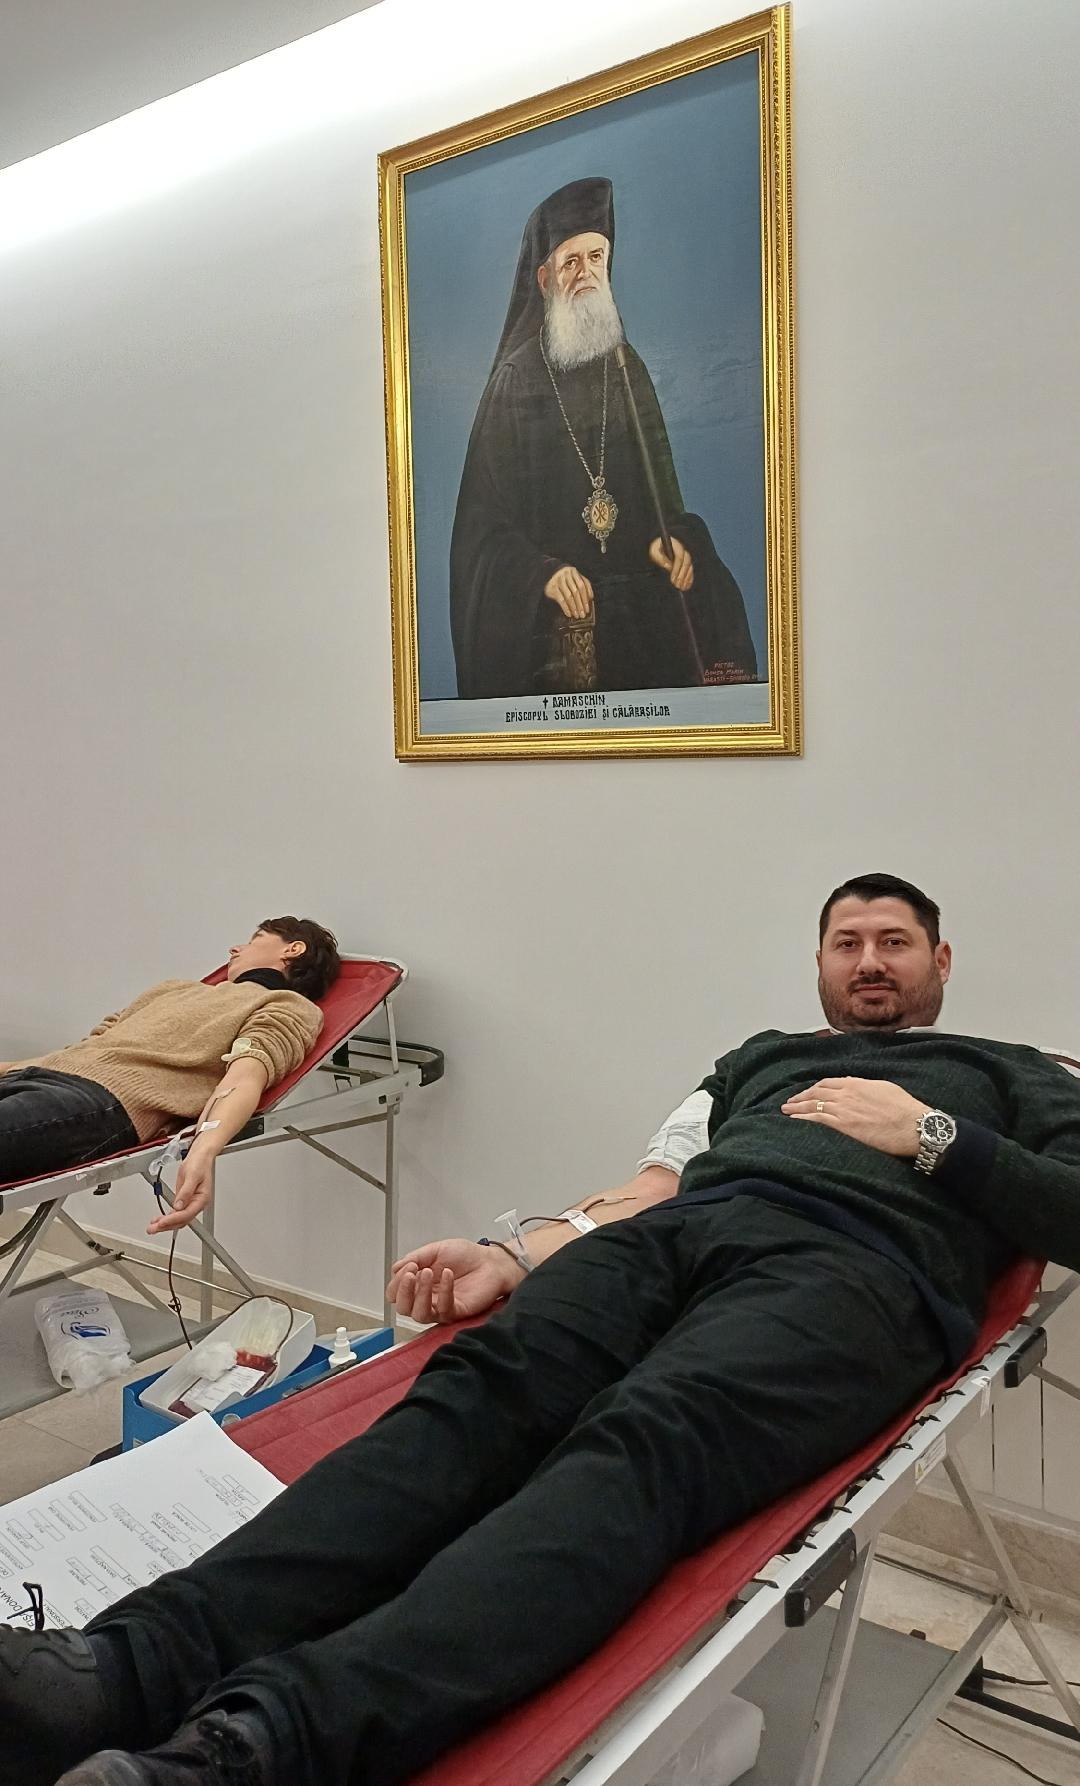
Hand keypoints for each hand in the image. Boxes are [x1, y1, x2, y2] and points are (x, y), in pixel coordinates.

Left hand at [147, 1148, 214, 1234]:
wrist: (199, 1157)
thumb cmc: (199, 1164)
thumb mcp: (192, 1176)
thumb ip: (186, 1192)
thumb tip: (178, 1206)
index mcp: (202, 1199)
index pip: (187, 1214)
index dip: (173, 1219)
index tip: (162, 1222)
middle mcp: (196, 1203)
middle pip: (181, 1220)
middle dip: (166, 1226)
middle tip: (153, 1229)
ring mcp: (189, 1203)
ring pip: (177, 1219)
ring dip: (164, 1224)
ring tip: (152, 1227)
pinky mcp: (183, 1200)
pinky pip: (175, 1213)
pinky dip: (166, 1217)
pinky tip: (158, 1220)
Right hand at [386, 1238, 518, 1323]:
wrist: (490, 1261)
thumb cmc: (466, 1256)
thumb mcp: (435, 1250)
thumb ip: (415, 1257)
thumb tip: (396, 1268)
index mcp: (419, 1284)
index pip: (396, 1294)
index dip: (396, 1283)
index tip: (408, 1267)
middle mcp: (427, 1298)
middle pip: (403, 1308)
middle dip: (403, 1291)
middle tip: (412, 1273)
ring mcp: (440, 1307)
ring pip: (419, 1315)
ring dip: (419, 1294)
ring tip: (426, 1273)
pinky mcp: (456, 1312)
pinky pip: (443, 1309)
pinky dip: (444, 1291)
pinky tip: (448, 1274)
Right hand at [544, 565, 593, 619]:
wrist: (548, 574)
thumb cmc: (566, 578)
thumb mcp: (575, 578)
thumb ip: (584, 585)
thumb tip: (590, 598)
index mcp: (574, 572)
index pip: (582, 586)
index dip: (586, 598)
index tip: (588, 609)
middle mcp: (566, 575)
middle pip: (576, 592)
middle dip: (580, 605)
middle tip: (583, 614)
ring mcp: (559, 581)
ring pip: (569, 596)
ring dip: (574, 607)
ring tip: (577, 615)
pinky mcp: (552, 588)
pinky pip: (561, 599)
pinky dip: (566, 608)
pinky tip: (569, 614)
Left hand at [649, 535, 693, 590]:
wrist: (656, 548)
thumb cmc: (654, 549)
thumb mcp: (653, 552)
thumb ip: (660, 558)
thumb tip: (669, 566)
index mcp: (675, 544)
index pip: (679, 556)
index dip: (677, 568)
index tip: (673, 579)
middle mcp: (682, 549)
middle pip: (686, 562)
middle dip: (682, 575)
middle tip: (677, 586)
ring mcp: (685, 556)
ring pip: (689, 567)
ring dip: (687, 578)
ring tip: (682, 588)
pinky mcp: (685, 563)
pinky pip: (690, 571)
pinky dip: (689, 579)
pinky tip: (686, 586)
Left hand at [781, 1077, 930, 1157]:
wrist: (914, 1126)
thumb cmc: (905, 1108)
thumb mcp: (884, 1088)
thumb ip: (865, 1085)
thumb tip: (852, 1084)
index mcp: (856, 1083)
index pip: (827, 1083)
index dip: (814, 1088)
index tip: (806, 1093)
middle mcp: (846, 1094)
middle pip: (816, 1093)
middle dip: (800, 1097)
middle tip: (789, 1102)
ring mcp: (844, 1110)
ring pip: (813, 1106)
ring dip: (797, 1108)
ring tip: (786, 1111)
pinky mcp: (844, 1126)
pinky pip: (817, 1121)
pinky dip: (803, 1119)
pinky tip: (794, 1121)